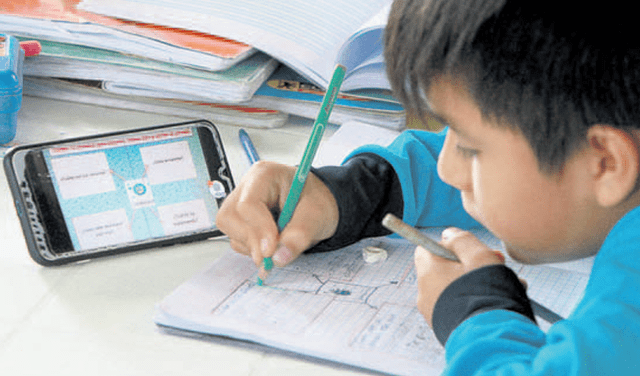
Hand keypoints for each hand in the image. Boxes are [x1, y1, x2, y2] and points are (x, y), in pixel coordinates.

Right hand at [216, 161, 339, 267]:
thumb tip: (279, 258)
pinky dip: (252, 249)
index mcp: (265, 175)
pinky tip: (271, 243)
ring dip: (252, 246)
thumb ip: (299, 234)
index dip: (258, 229)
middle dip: (251, 240)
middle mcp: (247, 187)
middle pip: (230, 217)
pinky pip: (236, 240)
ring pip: (230, 230)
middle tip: (271, 256)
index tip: (271, 250)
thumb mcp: (317, 215)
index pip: (248, 204)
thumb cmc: (317, 201)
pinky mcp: (239, 220)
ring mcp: (240, 203)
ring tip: (278, 244)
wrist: (317, 205)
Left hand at [414, 227, 505, 325]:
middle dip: (470, 265)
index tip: (471, 250)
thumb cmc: (486, 295)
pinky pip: (457, 306)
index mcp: (428, 272)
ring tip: (506, 286)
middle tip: (496, 265)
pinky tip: (499, 303)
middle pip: (444, 269)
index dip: (449, 245)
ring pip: (455, 288)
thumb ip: (462, 240)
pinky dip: (474, 301)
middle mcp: (425, 292)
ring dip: (477, 283)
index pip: (426, 248)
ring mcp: (433, 312)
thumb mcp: (479, 256)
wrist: (491, 340)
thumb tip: (448, 234)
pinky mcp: (444, 327)